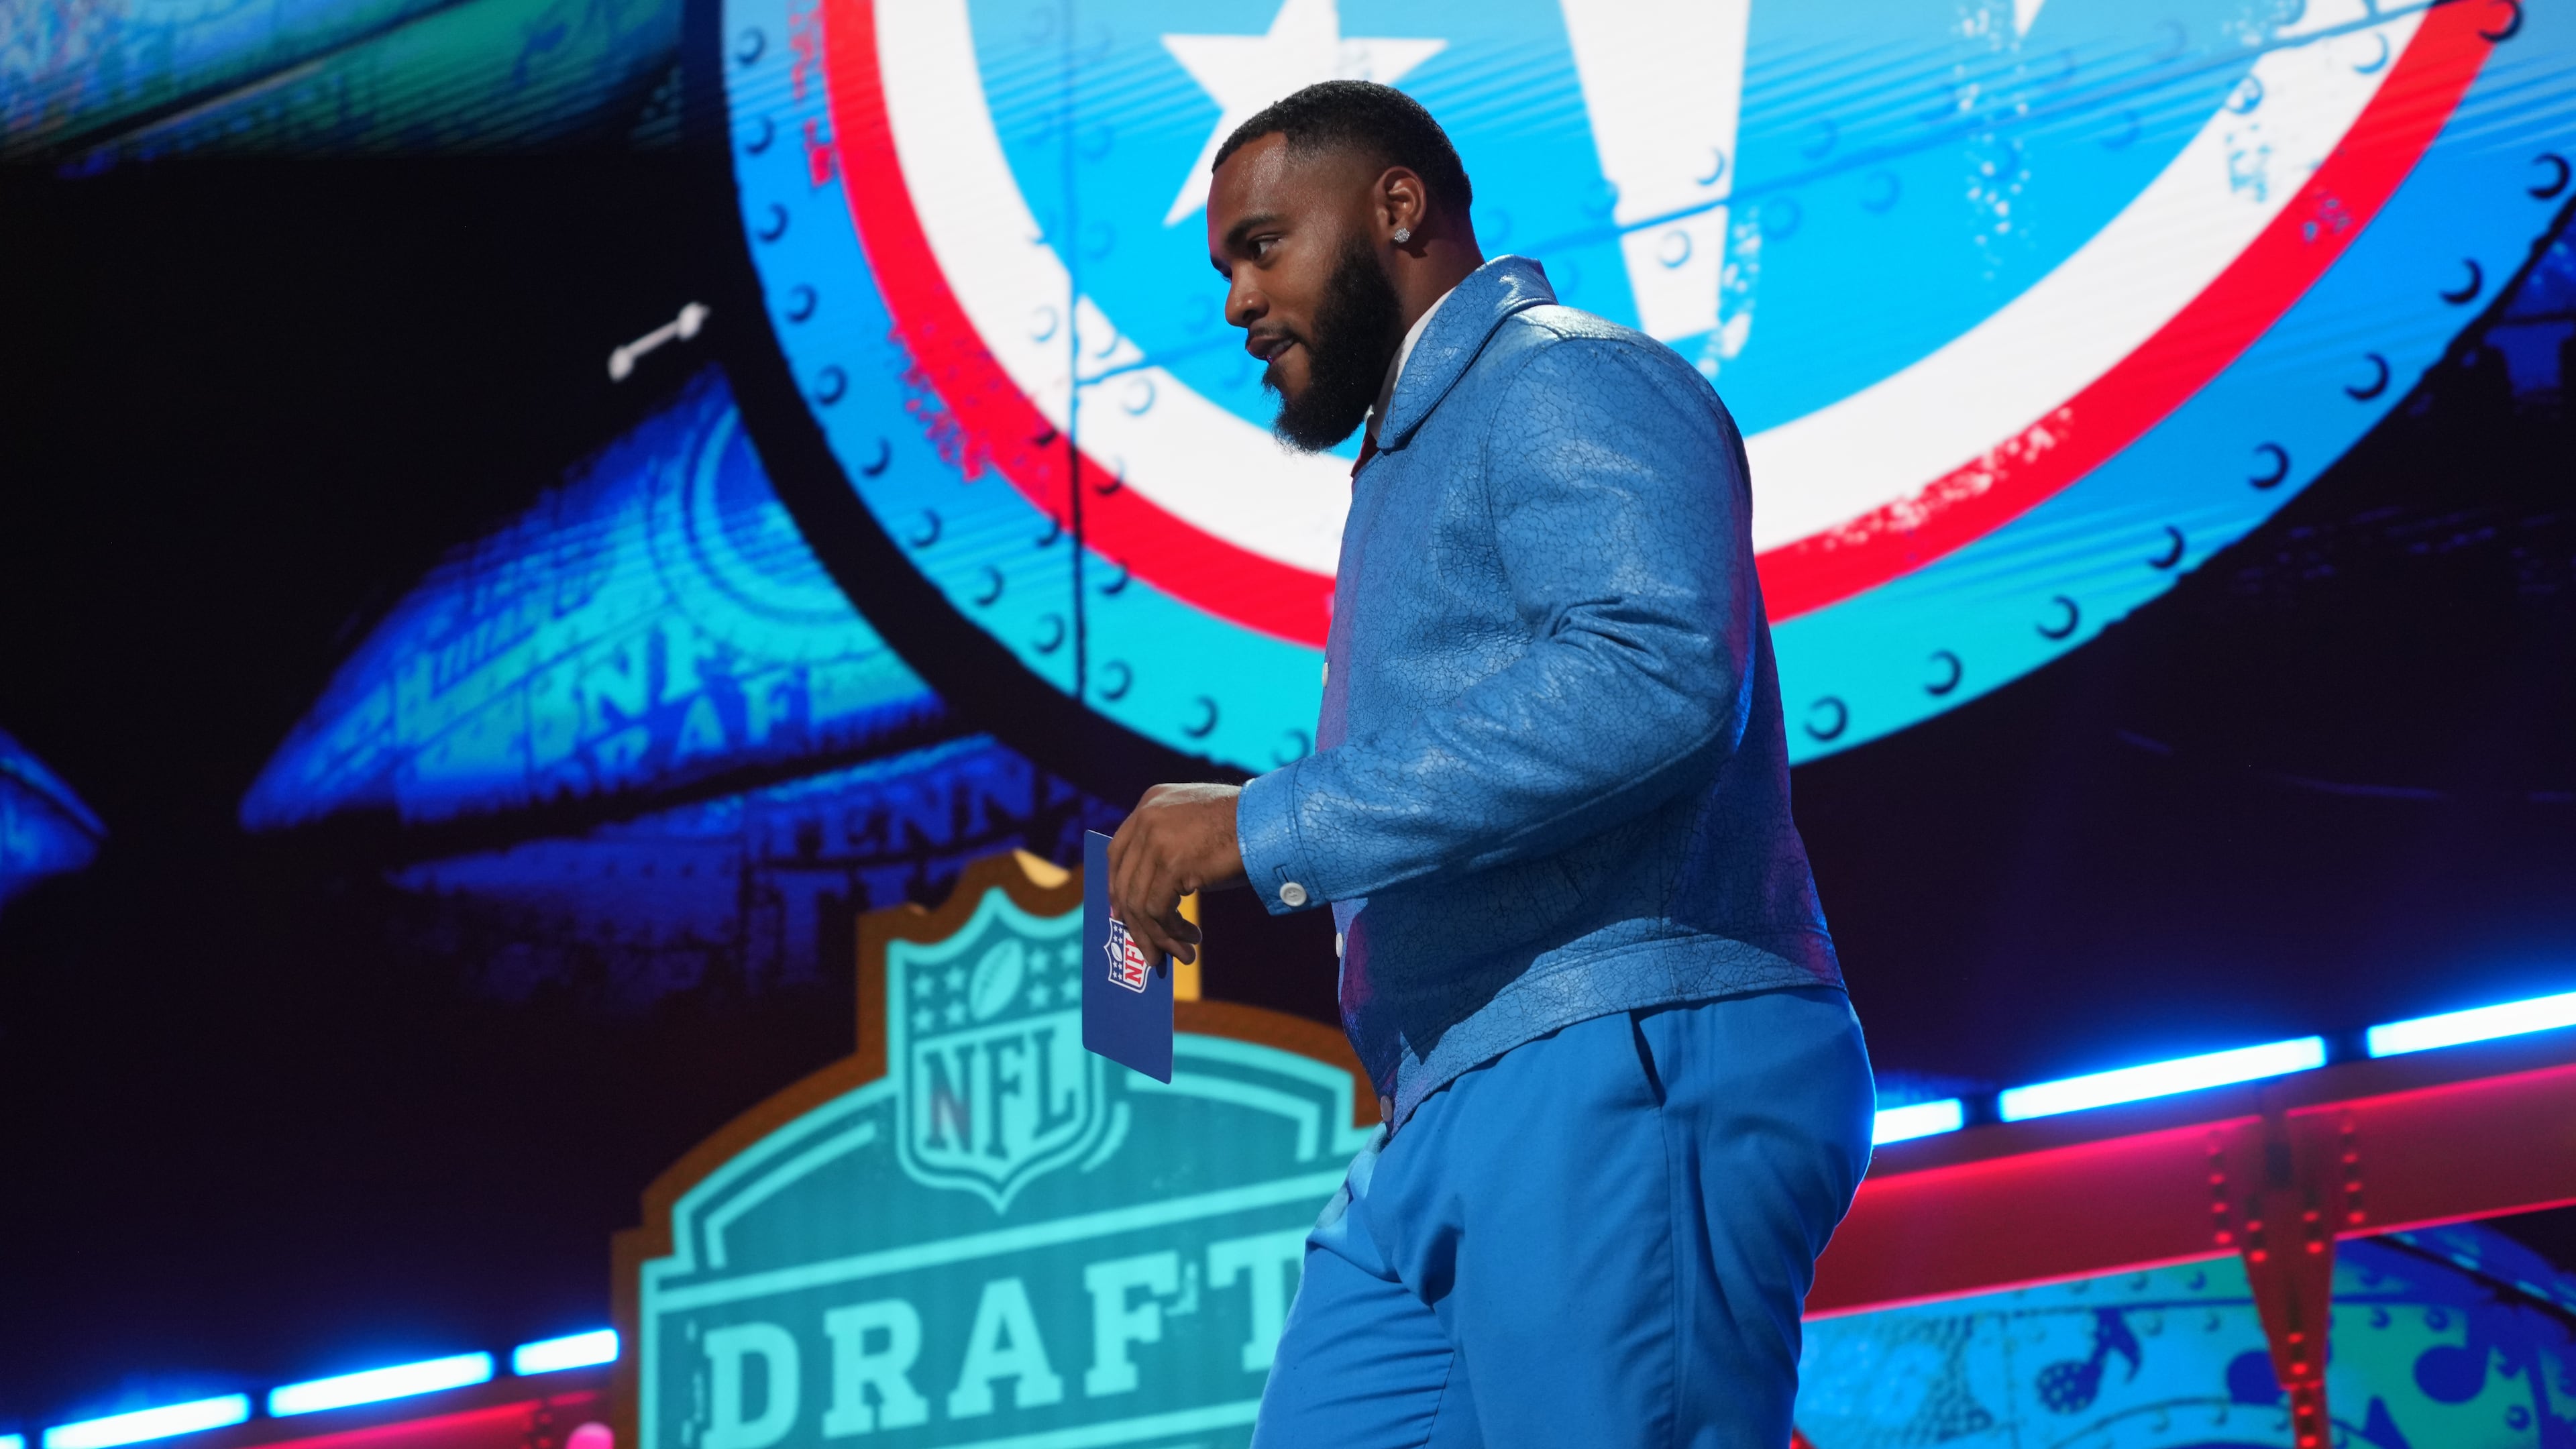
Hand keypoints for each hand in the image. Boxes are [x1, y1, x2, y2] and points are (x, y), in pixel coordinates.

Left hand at [1107, 783, 1246, 966]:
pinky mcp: (1170, 863)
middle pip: (1125, 881)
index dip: (1117, 888)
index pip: (1117, 853)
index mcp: (1151, 802)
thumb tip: (1152, 899)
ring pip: (1139, 902)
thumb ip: (1168, 847)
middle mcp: (1147, 817)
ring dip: (1158, 935)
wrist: (1273, 822)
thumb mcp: (1196, 829)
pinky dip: (1171, 931)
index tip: (1123, 916)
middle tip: (1149, 950)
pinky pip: (1158, 910)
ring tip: (1180, 953)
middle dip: (1136, 923)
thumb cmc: (1246, 829)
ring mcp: (1156, 839)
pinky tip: (1191, 938)